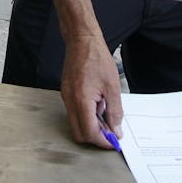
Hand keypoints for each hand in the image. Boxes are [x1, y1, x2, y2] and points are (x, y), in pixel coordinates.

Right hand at [60, 34, 124, 148]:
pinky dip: (86, 116)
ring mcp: (66, 97)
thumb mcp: (113, 87)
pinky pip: (74, 112)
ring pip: (76, 124)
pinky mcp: (66, 93)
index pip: (90, 133)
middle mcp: (70, 101)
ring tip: (106, 115)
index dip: (103, 141)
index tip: (114, 141)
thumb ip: (114, 112)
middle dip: (95, 137)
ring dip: (91, 126)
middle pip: (79, 134)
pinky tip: (98, 105)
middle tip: (110, 133)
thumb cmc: (97, 59)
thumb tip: (116, 130)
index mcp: (82, 101)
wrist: (82, 41)